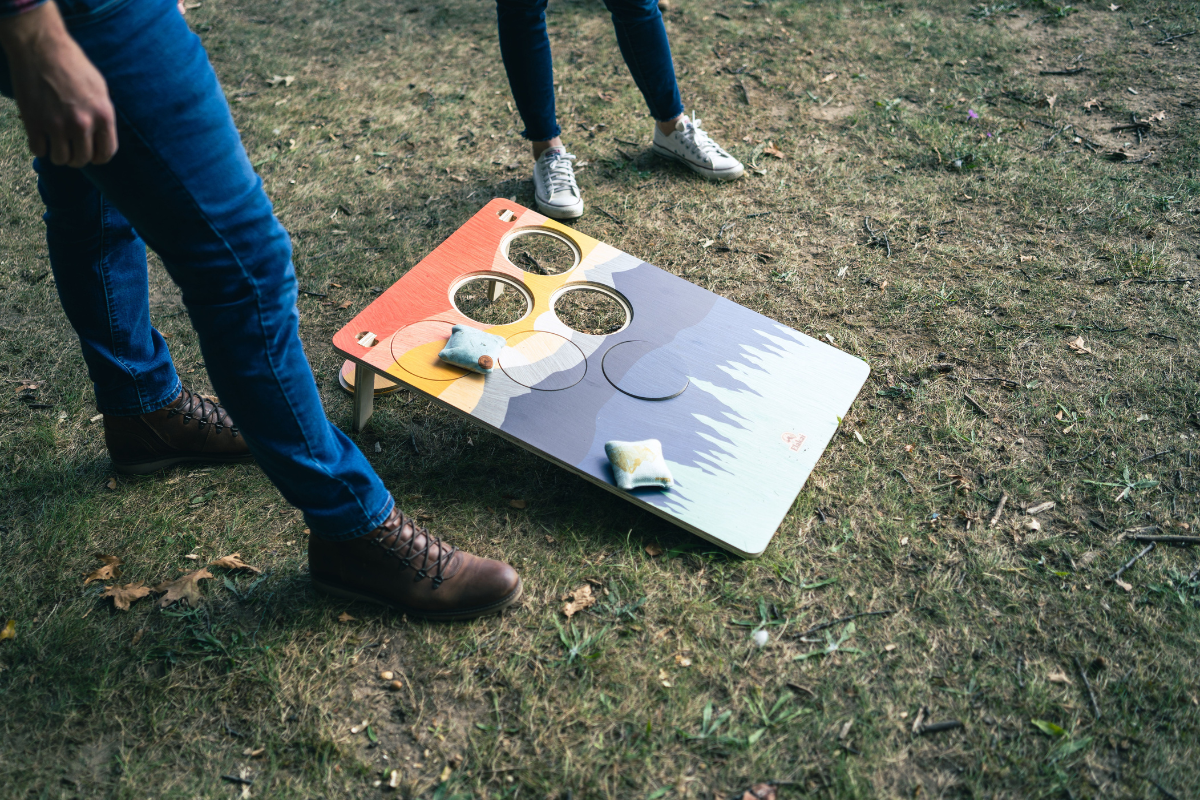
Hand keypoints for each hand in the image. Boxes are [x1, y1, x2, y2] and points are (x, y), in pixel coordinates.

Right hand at [0, 1, 116, 165]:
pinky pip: (39, 151)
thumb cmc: (72, 64)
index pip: (106, 153)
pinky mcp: (34, 122)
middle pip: (83, 159)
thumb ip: (102, 114)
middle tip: (70, 148)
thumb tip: (103, 136)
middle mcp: (82, 123)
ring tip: (55, 143)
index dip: (99, 157)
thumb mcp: (100, 88)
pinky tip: (40, 137)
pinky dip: (39, 148)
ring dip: (58, 155)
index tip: (92, 155)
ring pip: (61, 159)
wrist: (41, 47)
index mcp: (103, 115)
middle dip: (77, 157)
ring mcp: (57, 124)